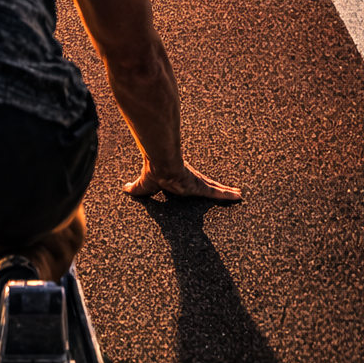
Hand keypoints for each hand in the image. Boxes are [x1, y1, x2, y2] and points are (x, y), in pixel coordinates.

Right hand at [123, 159, 240, 202]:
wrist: (160, 166)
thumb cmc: (153, 174)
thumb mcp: (144, 186)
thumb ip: (136, 188)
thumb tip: (124, 188)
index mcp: (180, 180)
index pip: (194, 184)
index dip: (201, 187)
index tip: (206, 188)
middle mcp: (192, 181)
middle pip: (208, 187)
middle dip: (219, 191)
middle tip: (231, 193)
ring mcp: (198, 183)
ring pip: (216, 190)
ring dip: (227, 193)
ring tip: (238, 195)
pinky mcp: (201, 186)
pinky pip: (217, 193)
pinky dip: (228, 195)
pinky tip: (238, 197)